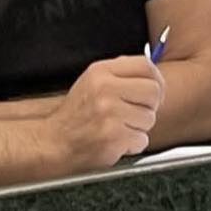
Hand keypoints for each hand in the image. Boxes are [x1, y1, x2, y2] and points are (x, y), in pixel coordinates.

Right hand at [47, 56, 164, 170]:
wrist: (55, 142)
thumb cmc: (76, 115)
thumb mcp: (91, 82)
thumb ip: (119, 75)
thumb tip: (152, 75)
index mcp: (101, 71)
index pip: (145, 65)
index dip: (156, 79)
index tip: (153, 90)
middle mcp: (105, 89)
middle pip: (154, 91)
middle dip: (149, 106)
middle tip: (134, 113)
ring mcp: (110, 113)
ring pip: (150, 118)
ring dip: (139, 127)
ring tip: (119, 127)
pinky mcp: (115, 136)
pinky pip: (142, 139)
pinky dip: (132, 144)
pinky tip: (116, 141)